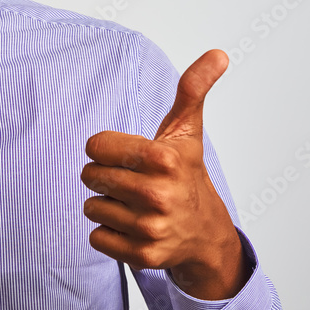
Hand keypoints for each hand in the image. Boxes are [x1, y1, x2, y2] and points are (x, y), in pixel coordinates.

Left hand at [80, 49, 248, 300]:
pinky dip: (108, 232)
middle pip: (91, 176)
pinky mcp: (142, 256)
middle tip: (131, 180)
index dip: (106, 149)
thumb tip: (218, 54)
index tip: (128, 155)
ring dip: (107, 205)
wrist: (205, 233)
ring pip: (91, 207)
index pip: (95, 146)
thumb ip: (193, 89)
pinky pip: (96, 237)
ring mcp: (151, 228)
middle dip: (105, 176)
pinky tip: (133, 226)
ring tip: (135, 204)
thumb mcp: (187, 130)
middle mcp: (159, 195)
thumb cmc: (187, 173)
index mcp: (164, 159)